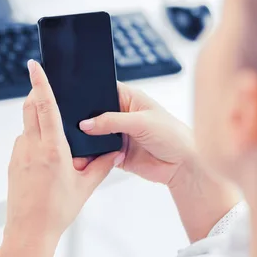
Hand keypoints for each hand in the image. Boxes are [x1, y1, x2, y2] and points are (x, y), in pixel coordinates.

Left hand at [0, 60, 123, 256]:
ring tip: (57, 140)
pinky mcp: (13, 162)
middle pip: (29, 107)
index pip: (44, 106)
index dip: (40, 82)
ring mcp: (19, 154)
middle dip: (37, 94)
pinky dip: (34, 139)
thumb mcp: (86, 187)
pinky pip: (24, 141)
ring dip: (38, 121)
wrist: (29, 233)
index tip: (35, 65)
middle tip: (48, 90)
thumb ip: (102, 165)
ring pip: (27, 125)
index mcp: (52, 148)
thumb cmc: (56, 211)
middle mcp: (32, 147)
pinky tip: (47, 157)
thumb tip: (115, 152)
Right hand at [80, 83, 238, 240]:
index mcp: (129, 98)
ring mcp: (118, 134)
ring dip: (87, 139)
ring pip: (93, 135)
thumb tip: (86, 123)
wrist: (183, 166)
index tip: (74, 99)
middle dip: (85, 119)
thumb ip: (112, 121)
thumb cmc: (173, 135)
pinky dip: (91, 155)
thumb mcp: (141, 122)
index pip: (103, 90)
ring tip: (77, 141)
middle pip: (94, 114)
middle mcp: (121, 115)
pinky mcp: (116, 153)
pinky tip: (86, 156)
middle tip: (73, 123)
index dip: (89, 94)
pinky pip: (98, 153)